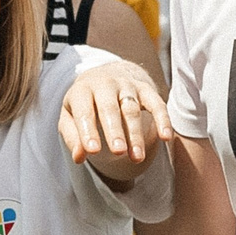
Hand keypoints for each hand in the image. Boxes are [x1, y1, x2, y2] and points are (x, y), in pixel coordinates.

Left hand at [59, 61, 174, 164]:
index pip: (84, 112)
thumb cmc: (85, 104)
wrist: (103, 77)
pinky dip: (163, 120)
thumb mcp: (70, 117)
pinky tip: (165, 137)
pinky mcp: (145, 89)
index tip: (93, 151)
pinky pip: (156, 104)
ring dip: (135, 134)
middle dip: (115, 131)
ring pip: (131, 109)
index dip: (88, 131)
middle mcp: (105, 84)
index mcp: (82, 91)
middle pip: (110, 109)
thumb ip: (73, 137)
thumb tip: (79, 157)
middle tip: (118, 152)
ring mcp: (126, 85)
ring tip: (137, 157)